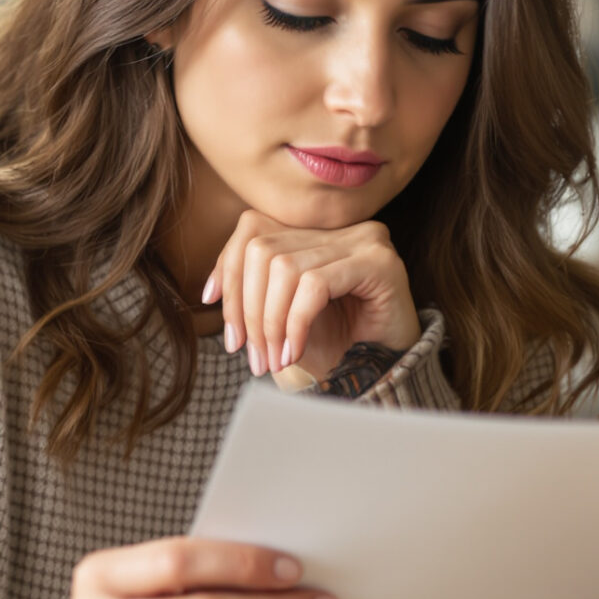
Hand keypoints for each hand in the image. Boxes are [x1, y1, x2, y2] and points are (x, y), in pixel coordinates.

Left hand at [203, 210, 417, 381]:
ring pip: (284, 268)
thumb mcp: (283, 315)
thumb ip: (255, 290)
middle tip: (251, 354)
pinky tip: (294, 352)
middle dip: (246, 307)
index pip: (253, 229)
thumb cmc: (337, 344)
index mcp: (313, 230)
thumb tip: (210, 291)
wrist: (388, 371)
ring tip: (274, 359)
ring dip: (269, 322)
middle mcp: (339, 227)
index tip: (210, 305)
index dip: (226, 267)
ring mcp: (363, 238)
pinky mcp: (379, 262)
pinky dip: (295, 324)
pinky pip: (314, 285)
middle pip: (262, 249)